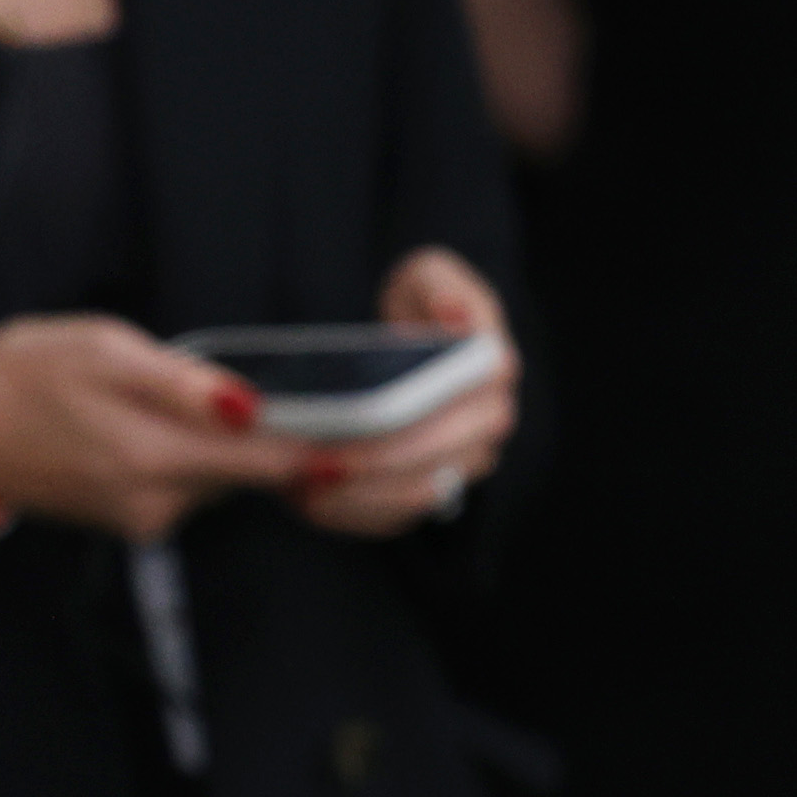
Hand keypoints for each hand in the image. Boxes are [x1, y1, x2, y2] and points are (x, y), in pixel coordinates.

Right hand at [0, 316, 310, 541]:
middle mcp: (155, 502)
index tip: (370, 432)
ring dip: (225, 445)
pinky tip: (159, 425)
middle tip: (280, 391)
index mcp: (155, 457)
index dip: (322, 447)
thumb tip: (252, 406)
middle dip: (272, 437)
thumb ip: (184, 384)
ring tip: (194, 400)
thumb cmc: (24, 374)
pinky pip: (185, 487)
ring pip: (219, 479)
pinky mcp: (126, 521)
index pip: (268, 462)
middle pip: (250, 472)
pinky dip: (191, 457)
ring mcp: (139, 518)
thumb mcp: (105, 351)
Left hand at [291, 249, 518, 538]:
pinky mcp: (433, 493)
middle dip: (376, 463)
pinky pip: (396, 519)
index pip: (467, 397)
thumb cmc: (420, 309)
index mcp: (493, 367)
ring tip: (303, 485)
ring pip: (418, 496)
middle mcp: (489, 423)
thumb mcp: (427, 277)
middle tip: (315, 461)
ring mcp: (465, 464)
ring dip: (360, 497)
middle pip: (439, 455)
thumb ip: (439, 285)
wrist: (416, 355)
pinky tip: (306, 501)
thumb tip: (453, 316)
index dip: (420, 407)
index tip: (364, 413)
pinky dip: (350, 515)